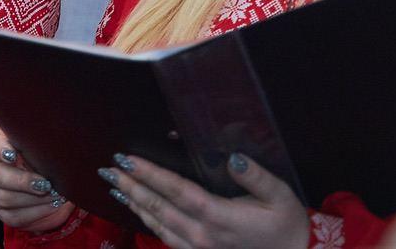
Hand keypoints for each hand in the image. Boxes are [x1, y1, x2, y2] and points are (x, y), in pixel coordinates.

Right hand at [0, 128, 73, 232]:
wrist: (48, 180)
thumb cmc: (41, 155)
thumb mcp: (40, 144)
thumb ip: (41, 141)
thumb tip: (53, 143)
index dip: (0, 150)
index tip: (13, 155)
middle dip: (21, 181)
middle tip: (45, 184)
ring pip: (3, 198)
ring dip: (32, 199)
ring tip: (54, 195)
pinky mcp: (1, 211)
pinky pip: (14, 216)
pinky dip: (36, 212)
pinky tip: (52, 205)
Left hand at [101, 153, 308, 248]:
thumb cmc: (287, 225)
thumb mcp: (279, 196)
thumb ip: (255, 176)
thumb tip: (232, 156)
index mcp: (220, 217)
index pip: (176, 191)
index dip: (150, 174)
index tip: (127, 159)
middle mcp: (203, 236)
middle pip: (158, 208)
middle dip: (131, 186)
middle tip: (107, 169)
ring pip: (157, 225)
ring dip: (134, 204)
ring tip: (115, 187)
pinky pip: (167, 238)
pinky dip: (148, 222)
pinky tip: (138, 210)